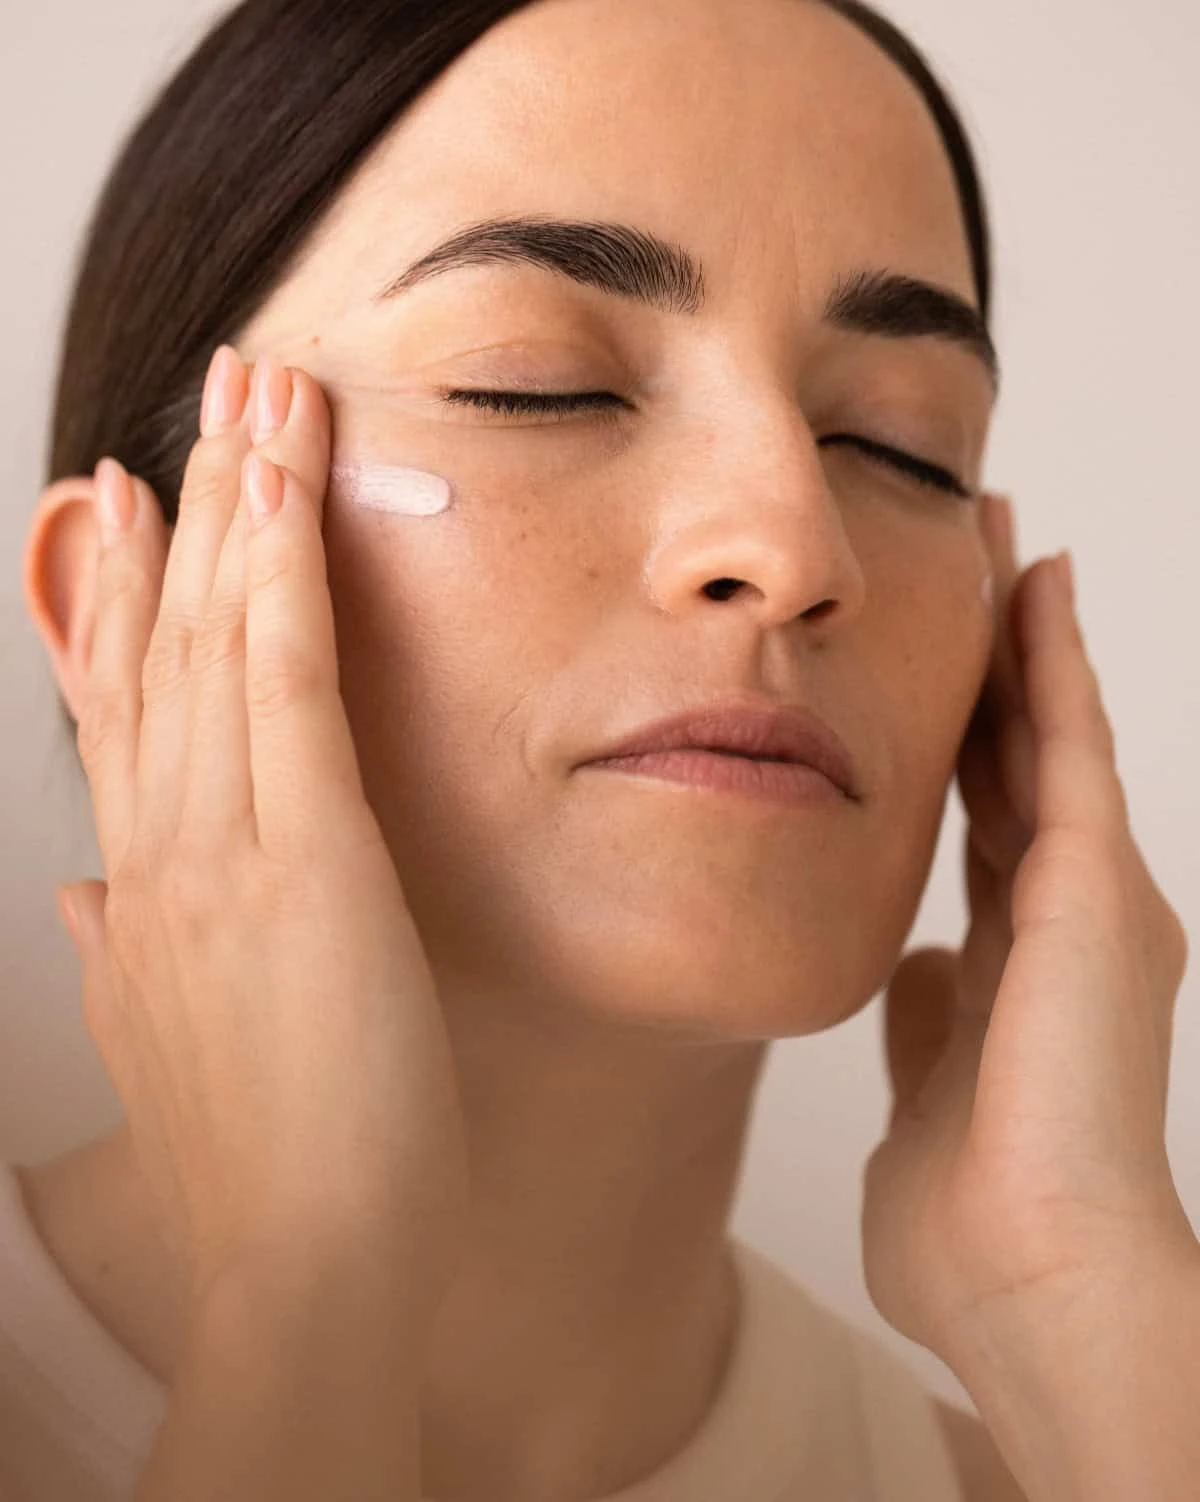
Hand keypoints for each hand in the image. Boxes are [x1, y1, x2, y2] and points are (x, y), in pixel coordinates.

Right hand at [56, 347, 469, 1318]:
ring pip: (215, 638)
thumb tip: (88, 896)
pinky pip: (286, 685)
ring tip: (251, 393)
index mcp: (140, 893)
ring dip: (236, 503)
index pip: (124, 711)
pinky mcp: (305, 859)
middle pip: (159, 647)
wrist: (301, 1267)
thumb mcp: (169, 1041)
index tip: (130, 506)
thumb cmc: (262, 1161)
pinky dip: (282, 576)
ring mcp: (222, 847)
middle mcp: (161, 850)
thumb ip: (122, 955)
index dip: (123, 596)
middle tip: (201, 398)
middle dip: (183, 512)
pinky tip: (291, 489)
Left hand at [860, 493, 1194, 1375]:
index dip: (960, 737)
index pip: (984, 819)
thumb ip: (929, 1025)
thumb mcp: (934, 1090)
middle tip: (973, 562)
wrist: (1033, 1282)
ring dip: (1024, 633)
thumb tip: (916, 970)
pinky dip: (1056, 661)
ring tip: (1002, 540)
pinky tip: (1037, 585)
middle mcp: (1065, 916)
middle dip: (992, 659)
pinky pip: (1073, 745)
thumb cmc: (976, 1224)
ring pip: (1052, 729)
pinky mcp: (1099, 890)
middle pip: (1020, 754)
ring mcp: (1091, 898)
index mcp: (1020, 961)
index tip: (930, 669)